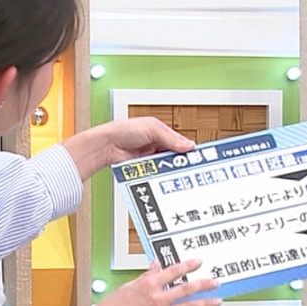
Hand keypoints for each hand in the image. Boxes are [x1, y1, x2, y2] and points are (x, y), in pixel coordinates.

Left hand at [63, 118, 194, 179]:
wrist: (106, 145)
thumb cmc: (124, 130)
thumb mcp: (152, 128)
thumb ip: (171, 137)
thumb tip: (189, 145)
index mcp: (162, 132)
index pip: (181, 142)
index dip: (189, 150)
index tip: (200, 157)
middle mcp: (157, 145)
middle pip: (176, 157)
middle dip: (182, 162)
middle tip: (191, 168)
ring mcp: (151, 158)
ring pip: (167, 167)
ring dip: (171, 170)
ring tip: (179, 174)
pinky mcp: (144, 169)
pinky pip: (157, 174)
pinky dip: (161, 175)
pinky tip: (165, 177)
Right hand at [80, 260, 221, 305]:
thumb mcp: (126, 287)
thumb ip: (145, 277)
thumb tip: (155, 267)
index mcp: (147, 285)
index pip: (173, 271)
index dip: (188, 266)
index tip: (197, 263)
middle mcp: (157, 299)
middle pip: (187, 289)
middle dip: (204, 284)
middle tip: (214, 281)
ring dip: (206, 302)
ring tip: (217, 300)